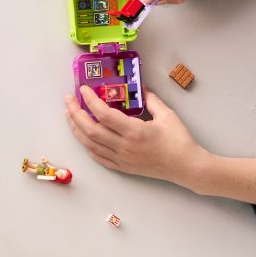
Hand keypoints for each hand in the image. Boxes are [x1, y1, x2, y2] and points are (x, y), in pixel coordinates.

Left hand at [64, 86, 207, 188]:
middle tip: (68, 100)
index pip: (103, 114)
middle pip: (90, 129)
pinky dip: (87, 146)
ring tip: (70, 116)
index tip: (83, 90)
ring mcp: (122, 159)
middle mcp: (123, 146)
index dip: (90, 100)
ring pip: (90, 144)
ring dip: (77, 129)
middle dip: (75, 113)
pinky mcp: (123, 167)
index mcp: (134, 131)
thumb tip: (142, 89)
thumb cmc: (179, 141)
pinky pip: (99, 157)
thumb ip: (152, 100)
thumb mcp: (167, 115)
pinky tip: (83, 137)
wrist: (186, 166)